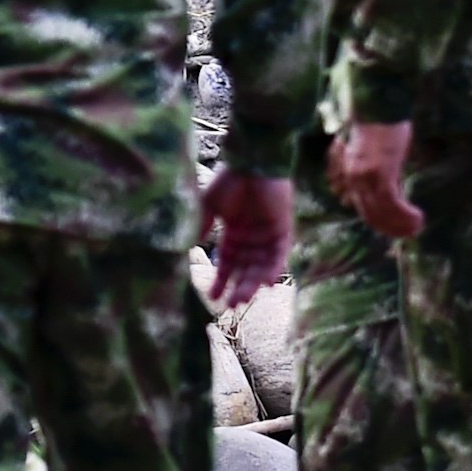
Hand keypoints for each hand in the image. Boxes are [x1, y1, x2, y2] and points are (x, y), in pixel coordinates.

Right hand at [198, 170, 293, 307]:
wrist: (251, 163)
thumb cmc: (228, 181)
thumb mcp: (207, 206)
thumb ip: (201, 226)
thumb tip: (188, 247)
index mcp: (233, 231)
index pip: (227, 262)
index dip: (219, 279)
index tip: (211, 298)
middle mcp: (251, 237)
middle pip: (245, 269)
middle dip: (237, 287)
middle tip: (229, 307)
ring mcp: (268, 234)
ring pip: (260, 266)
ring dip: (251, 283)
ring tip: (241, 299)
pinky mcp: (283, 230)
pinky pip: (279, 256)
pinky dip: (273, 269)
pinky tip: (264, 283)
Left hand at [333, 121, 423, 238]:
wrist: (378, 106)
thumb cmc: (381, 125)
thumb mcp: (378, 154)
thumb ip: (381, 174)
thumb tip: (393, 193)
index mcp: (350, 176)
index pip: (362, 210)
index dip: (381, 223)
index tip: (398, 229)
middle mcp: (353, 180)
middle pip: (370, 216)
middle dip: (391, 229)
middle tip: (411, 233)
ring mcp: (365, 178)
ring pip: (381, 214)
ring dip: (401, 225)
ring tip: (418, 227)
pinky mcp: (379, 173)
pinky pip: (391, 203)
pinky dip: (404, 215)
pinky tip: (418, 217)